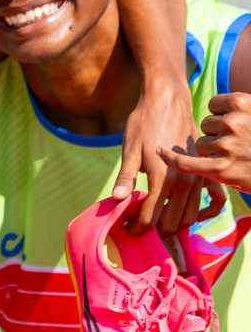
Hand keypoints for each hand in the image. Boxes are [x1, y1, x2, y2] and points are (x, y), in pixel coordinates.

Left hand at [117, 75, 222, 233]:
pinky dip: (203, 213)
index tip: (124, 227)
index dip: (136, 228)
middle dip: (154, 230)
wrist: (168, 101)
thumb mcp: (129, 150)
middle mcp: (186, 183)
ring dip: (174, 224)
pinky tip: (187, 212)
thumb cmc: (143, 123)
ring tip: (154, 219)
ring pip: (190, 217)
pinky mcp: (206, 172)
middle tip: (136, 224)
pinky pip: (215, 202)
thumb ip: (126, 177)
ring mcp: (199, 178)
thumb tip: (116, 200)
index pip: (150, 219)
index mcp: (164, 179)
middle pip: (172, 223)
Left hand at [159, 92, 250, 197]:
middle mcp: (234, 122)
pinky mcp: (220, 169)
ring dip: (213, 152)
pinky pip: (187, 162)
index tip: (231, 124)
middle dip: (217, 135)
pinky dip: (172, 159)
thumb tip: (218, 103)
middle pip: (206, 124)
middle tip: (240, 145)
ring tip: (237, 158)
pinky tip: (160, 152)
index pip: (213, 105)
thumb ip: (241, 107)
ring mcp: (227, 145)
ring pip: (201, 144)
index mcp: (243, 104)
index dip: (220, 116)